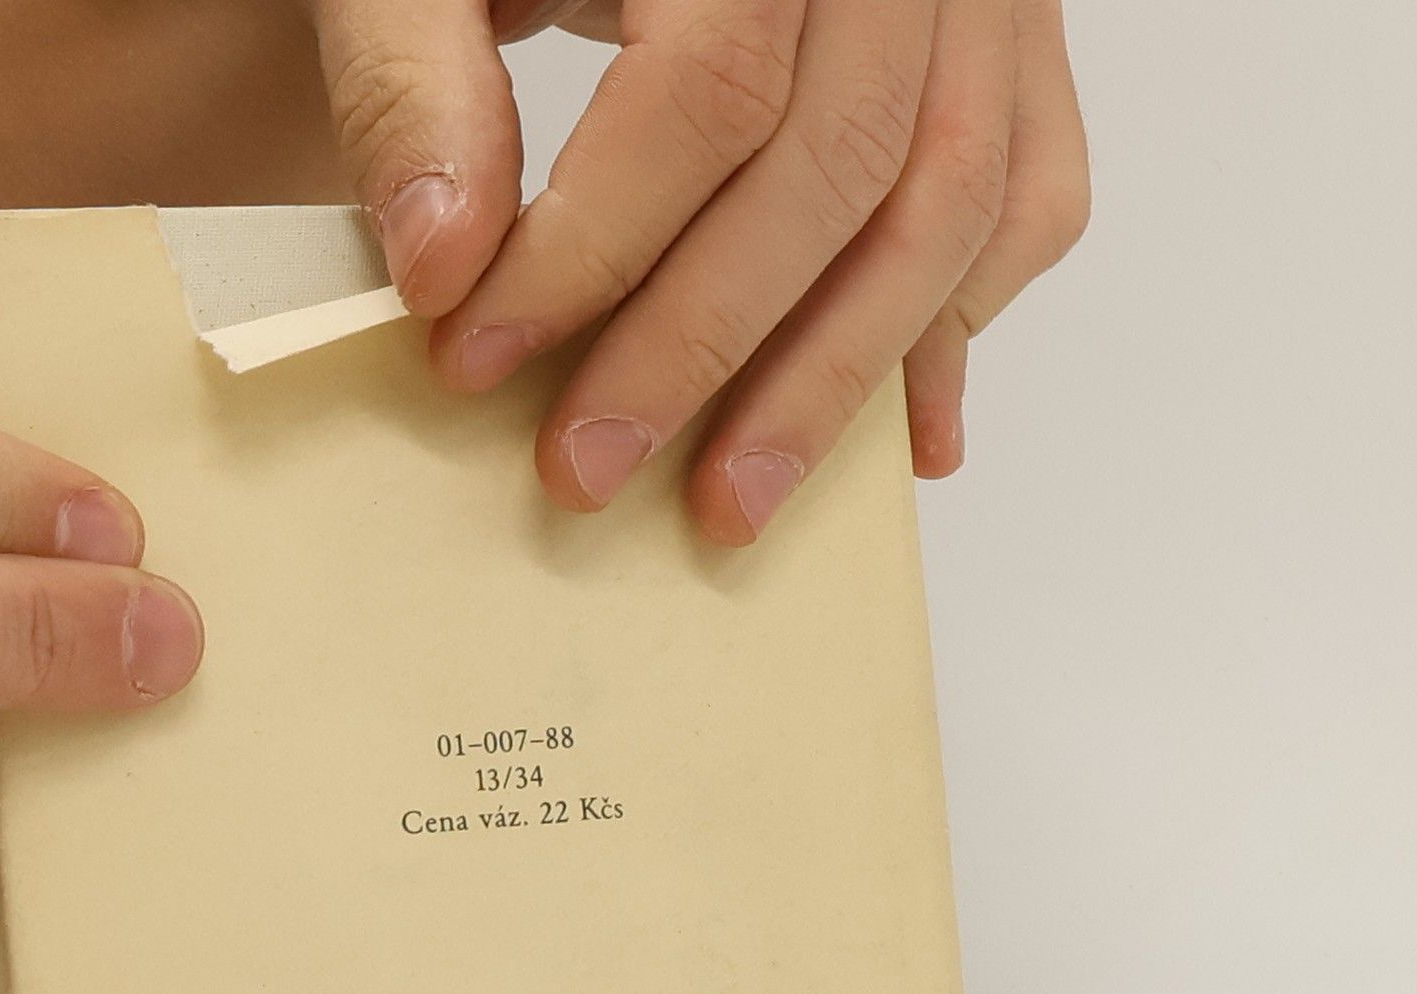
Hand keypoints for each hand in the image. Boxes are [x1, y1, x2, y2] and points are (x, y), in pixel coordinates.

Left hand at [309, 0, 1088, 542]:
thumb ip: (415, 79)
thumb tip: (442, 264)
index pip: (710, 86)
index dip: (595, 244)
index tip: (479, 359)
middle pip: (842, 161)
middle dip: (702, 345)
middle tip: (588, 467)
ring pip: (952, 201)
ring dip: (836, 379)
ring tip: (733, 499)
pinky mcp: (1016, 42)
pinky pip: (1027, 192)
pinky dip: (957, 325)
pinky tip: (893, 437)